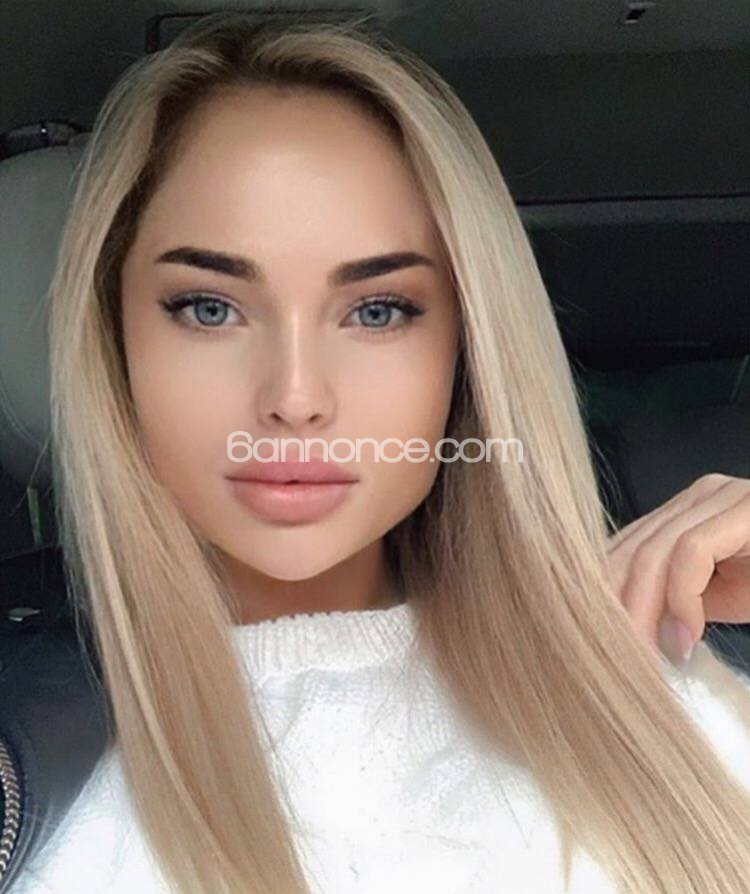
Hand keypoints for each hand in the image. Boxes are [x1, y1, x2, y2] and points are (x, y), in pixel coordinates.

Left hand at [607, 474, 749, 665]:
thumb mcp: (717, 596)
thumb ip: (673, 602)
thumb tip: (625, 629)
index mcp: (682, 512)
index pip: (622, 548)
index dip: (601, 594)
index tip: (595, 643)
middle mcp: (696, 495)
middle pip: (630, 549)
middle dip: (614, 606)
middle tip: (613, 658)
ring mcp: (720, 495)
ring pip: (654, 551)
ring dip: (642, 609)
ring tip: (644, 655)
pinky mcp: (744, 508)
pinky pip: (691, 552)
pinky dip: (680, 597)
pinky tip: (684, 637)